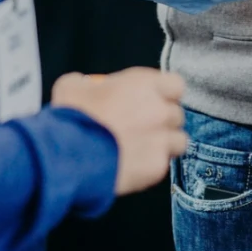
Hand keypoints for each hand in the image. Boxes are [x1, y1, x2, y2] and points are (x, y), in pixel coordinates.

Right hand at [51, 68, 186, 194]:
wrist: (73, 155)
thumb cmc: (74, 115)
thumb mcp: (73, 86)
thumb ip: (87, 83)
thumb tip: (86, 87)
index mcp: (144, 85)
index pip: (176, 84)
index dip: (166, 92)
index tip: (153, 99)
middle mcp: (159, 110)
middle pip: (177, 114)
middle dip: (164, 120)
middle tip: (144, 126)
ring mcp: (161, 140)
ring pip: (178, 142)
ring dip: (165, 143)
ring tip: (145, 148)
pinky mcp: (156, 168)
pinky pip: (162, 165)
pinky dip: (152, 165)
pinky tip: (134, 165)